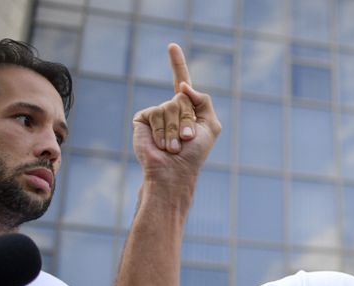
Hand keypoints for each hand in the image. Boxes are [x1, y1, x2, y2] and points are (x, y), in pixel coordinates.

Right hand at [132, 43, 220, 190]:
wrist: (175, 171)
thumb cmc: (194, 153)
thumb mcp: (211, 125)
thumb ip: (203, 101)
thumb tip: (183, 86)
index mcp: (187, 108)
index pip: (181, 81)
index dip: (177, 63)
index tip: (172, 46)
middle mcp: (170, 108)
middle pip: (182, 98)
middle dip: (188, 120)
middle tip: (186, 139)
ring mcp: (156, 112)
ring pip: (170, 107)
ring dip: (175, 130)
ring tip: (174, 146)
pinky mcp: (143, 118)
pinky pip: (156, 114)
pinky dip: (162, 131)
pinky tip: (162, 145)